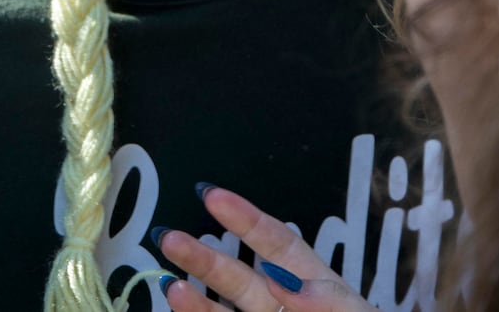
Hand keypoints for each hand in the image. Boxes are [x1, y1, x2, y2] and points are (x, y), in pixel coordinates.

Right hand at [156, 186, 375, 311]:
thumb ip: (329, 301)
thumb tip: (286, 284)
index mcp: (316, 286)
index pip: (277, 244)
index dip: (245, 219)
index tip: (212, 196)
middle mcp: (284, 306)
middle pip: (240, 278)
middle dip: (204, 258)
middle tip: (169, 238)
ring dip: (196, 300)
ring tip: (170, 285)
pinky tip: (181, 305)